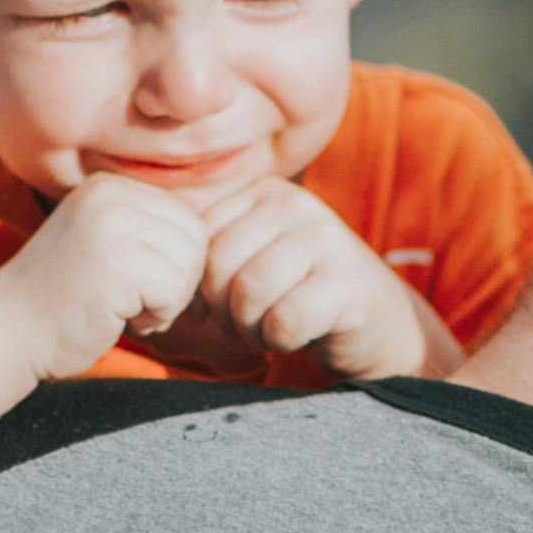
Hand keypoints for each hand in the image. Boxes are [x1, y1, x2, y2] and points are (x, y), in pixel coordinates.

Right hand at [0, 174, 213, 381]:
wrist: (5, 332)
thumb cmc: (62, 301)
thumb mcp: (105, 246)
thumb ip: (148, 234)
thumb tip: (220, 242)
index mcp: (109, 186)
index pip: (186, 218)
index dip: (175, 264)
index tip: (137, 286)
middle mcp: (110, 195)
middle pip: (195, 238)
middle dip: (177, 281)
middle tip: (135, 303)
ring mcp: (111, 225)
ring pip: (190, 264)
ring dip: (168, 301)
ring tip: (125, 309)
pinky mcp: (115, 262)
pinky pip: (175, 290)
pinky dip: (157, 316)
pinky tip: (120, 319)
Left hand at [194, 179, 438, 381]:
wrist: (374, 321)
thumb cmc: (296, 293)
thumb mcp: (252, 258)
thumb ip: (208, 253)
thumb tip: (158, 276)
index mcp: (264, 192)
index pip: (199, 238)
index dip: (199, 284)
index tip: (219, 307)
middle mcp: (296, 205)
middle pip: (219, 265)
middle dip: (223, 309)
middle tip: (248, 322)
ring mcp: (326, 240)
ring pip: (249, 292)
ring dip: (251, 328)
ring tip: (269, 328)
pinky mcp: (348, 283)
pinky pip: (285, 320)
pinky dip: (281, 341)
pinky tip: (296, 336)